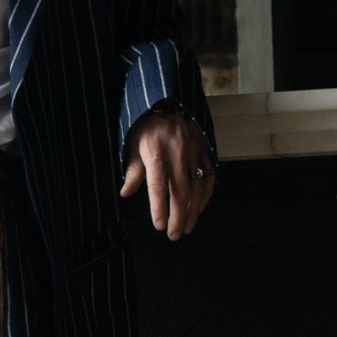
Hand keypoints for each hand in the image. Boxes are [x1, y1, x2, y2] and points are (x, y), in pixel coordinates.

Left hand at [120, 106, 214, 240]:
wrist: (168, 101)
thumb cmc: (145, 125)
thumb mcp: (132, 143)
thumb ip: (133, 170)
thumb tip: (126, 193)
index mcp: (155, 150)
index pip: (158, 186)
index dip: (160, 208)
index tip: (159, 225)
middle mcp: (177, 152)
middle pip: (180, 191)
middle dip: (177, 216)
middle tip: (173, 235)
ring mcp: (194, 151)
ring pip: (197, 187)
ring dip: (192, 211)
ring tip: (185, 228)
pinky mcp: (205, 150)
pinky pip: (209, 177)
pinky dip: (205, 196)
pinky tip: (198, 209)